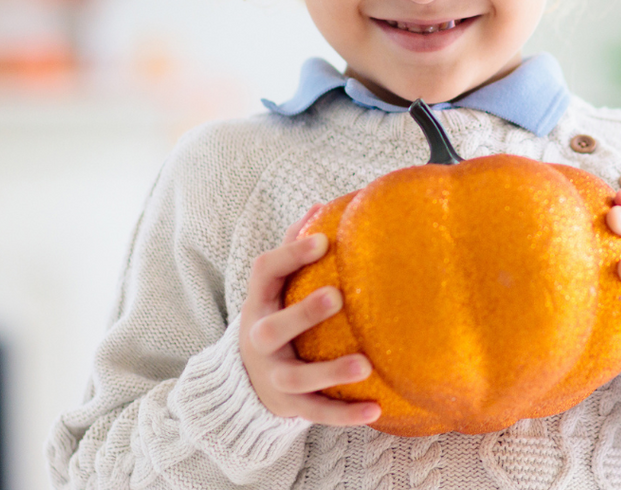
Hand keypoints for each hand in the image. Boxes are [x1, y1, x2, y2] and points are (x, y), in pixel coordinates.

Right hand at [239, 204, 380, 423]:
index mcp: (259, 303)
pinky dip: (345, 415)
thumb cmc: (275, 316)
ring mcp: (273, 377)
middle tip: (337, 296)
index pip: (265, 272)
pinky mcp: (290, 408)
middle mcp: (260, 341)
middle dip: (303, 313)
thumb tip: (321, 205)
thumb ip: (294, 248)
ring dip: (330, 372)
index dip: (291, 254)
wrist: (243, 384)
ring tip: (365, 364)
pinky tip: (376, 409)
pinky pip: (317, 414)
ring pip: (297, 378)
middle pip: (273, 329)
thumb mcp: (275, 287)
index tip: (323, 240)